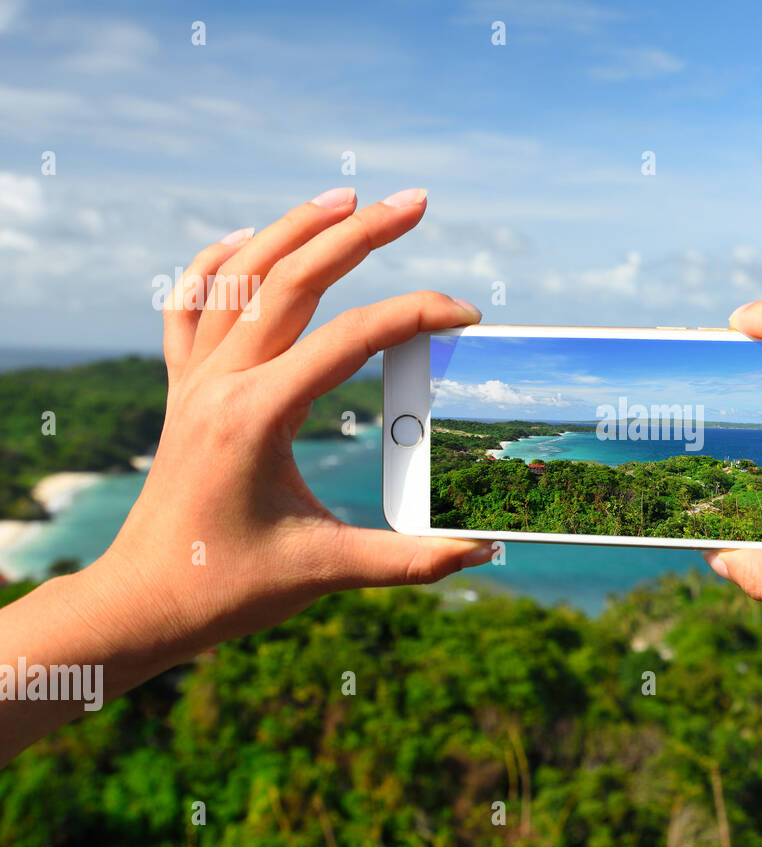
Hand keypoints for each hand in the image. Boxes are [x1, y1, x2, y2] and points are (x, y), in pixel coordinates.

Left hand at [97, 186, 492, 657]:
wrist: (143, 602)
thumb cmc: (228, 588)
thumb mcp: (326, 572)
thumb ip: (410, 559)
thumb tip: (484, 551)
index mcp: (258, 416)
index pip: (351, 339)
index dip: (416, 315)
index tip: (466, 314)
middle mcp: (220, 384)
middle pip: (293, 279)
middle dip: (360, 233)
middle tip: (416, 202)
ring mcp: (194, 381)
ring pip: (240, 276)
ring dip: (294, 228)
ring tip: (347, 196)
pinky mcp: (182, 391)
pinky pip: (189, 305)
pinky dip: (217, 263)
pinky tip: (246, 240)